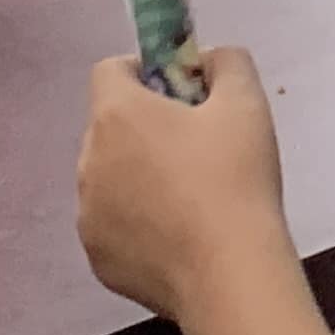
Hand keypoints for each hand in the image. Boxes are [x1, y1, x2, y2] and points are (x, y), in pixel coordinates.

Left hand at [74, 47, 287, 321]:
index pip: (109, 70)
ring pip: (109, 177)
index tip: (181, 92)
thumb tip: (207, 63)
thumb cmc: (235, 177)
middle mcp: (88, 161)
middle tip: (195, 146)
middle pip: (109, 126)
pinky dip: (137, 223)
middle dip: (144, 127)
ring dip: (137, 176)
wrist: (229, 271)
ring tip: (190, 198)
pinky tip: (178, 237)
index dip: (145, 71)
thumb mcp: (247, 102)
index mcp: (117, 115)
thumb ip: (226, 63)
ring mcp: (87, 215)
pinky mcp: (97, 258)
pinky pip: (113, 225)